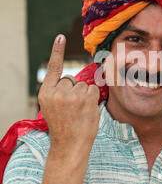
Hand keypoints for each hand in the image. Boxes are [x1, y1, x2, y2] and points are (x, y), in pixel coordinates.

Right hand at [38, 34, 99, 152]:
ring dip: (85, 96)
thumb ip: (59, 92)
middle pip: (71, 79)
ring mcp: (71, 95)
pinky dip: (93, 99)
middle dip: (74, 91)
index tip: (60, 37)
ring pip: (84, 85)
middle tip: (72, 109)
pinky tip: (86, 111)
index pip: (53, 68)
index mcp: (45, 93)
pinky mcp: (85, 99)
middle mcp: (57, 92)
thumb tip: (75, 81)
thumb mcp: (52, 107)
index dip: (57, 51)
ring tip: (79, 113)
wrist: (70, 146)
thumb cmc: (64, 127)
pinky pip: (94, 90)